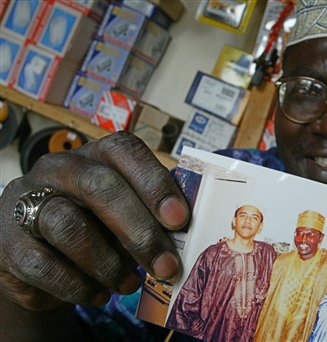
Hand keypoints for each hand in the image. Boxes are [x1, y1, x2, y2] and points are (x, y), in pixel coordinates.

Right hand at [0, 132, 188, 311]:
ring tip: (129, 284)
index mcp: (95, 156)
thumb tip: (187, 229)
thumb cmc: (94, 226)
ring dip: (108, 264)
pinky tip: (98, 294)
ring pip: (70, 226)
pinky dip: (77, 286)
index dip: (154, 182)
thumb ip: (150, 212)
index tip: (179, 219)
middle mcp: (59, 170)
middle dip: (139, 231)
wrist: (39, 257)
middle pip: (100, 187)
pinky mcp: (8, 243)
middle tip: (166, 266)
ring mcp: (28, 202)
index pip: (125, 151)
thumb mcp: (123, 211)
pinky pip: (44, 265)